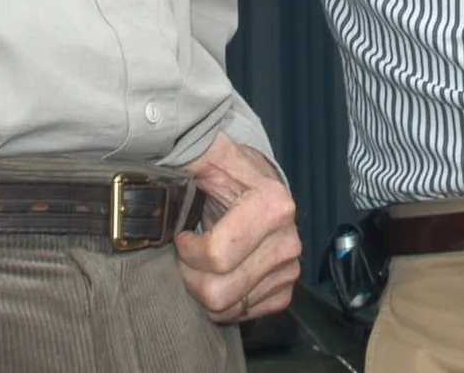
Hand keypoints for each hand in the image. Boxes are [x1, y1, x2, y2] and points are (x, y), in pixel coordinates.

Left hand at [174, 133, 301, 322]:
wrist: (253, 187)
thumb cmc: (224, 174)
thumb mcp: (206, 156)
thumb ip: (192, 153)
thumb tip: (174, 150)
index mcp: (273, 205)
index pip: (215, 256)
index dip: (187, 250)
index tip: (183, 234)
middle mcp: (288, 241)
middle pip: (219, 291)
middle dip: (191, 276)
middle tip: (187, 254)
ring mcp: (289, 268)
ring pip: (229, 307)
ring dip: (205, 289)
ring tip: (201, 263)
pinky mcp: (286, 287)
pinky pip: (245, 314)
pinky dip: (224, 302)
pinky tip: (220, 275)